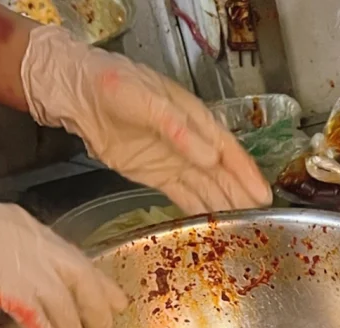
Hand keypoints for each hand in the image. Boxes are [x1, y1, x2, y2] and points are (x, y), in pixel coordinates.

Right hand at [0, 196, 126, 327]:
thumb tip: (44, 277)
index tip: (117, 303)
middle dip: (97, 311)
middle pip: (85, 282)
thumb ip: (29, 252)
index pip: (82, 262)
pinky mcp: (14, 290)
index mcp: (39, 234)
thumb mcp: (6, 231)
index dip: (103, 287)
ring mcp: (29, 269)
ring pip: (65, 308)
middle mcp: (40, 248)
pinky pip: (41, 320)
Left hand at [21, 27, 270, 213]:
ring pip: (207, 188)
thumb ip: (176, 128)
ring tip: (245, 230)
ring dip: (226, 208)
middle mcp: (190, 141)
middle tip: (263, 222)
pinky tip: (213, 228)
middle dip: (243, 197)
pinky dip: (200, 212)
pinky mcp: (159, 176)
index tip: (263, 195)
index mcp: (193, 118)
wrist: (77, 95)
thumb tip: (208, 156)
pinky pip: (186, 197)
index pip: (226, 150)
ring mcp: (175, 161)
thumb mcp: (143, 99)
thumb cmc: (110, 84)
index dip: (246, 173)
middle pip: (222, 174)